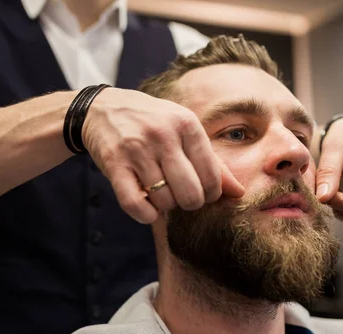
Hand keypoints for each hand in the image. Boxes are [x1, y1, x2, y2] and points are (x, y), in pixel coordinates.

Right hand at [82, 88, 244, 223]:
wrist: (103, 108)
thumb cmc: (152, 123)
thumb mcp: (184, 131)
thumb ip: (212, 162)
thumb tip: (239, 193)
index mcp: (186, 125)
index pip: (212, 177)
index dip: (210, 194)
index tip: (201, 192)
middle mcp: (163, 135)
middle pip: (191, 194)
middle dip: (189, 204)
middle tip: (181, 197)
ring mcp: (137, 149)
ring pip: (164, 201)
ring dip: (164, 207)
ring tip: (160, 194)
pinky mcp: (114, 164)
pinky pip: (135, 204)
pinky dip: (145, 214)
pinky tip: (146, 207)